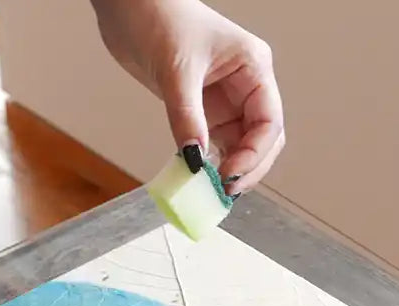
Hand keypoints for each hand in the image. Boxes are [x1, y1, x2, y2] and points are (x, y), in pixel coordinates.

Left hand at [93, 0, 283, 194]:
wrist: (128, 6)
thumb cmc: (159, 17)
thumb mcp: (176, 71)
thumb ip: (187, 117)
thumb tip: (195, 160)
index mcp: (252, 67)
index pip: (269, 120)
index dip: (255, 154)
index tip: (229, 175)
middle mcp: (245, 86)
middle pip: (263, 139)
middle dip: (249, 167)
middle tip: (224, 191)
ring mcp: (226, 100)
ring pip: (242, 147)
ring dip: (230, 171)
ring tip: (211, 193)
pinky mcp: (204, 111)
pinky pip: (216, 146)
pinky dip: (209, 165)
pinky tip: (199, 180)